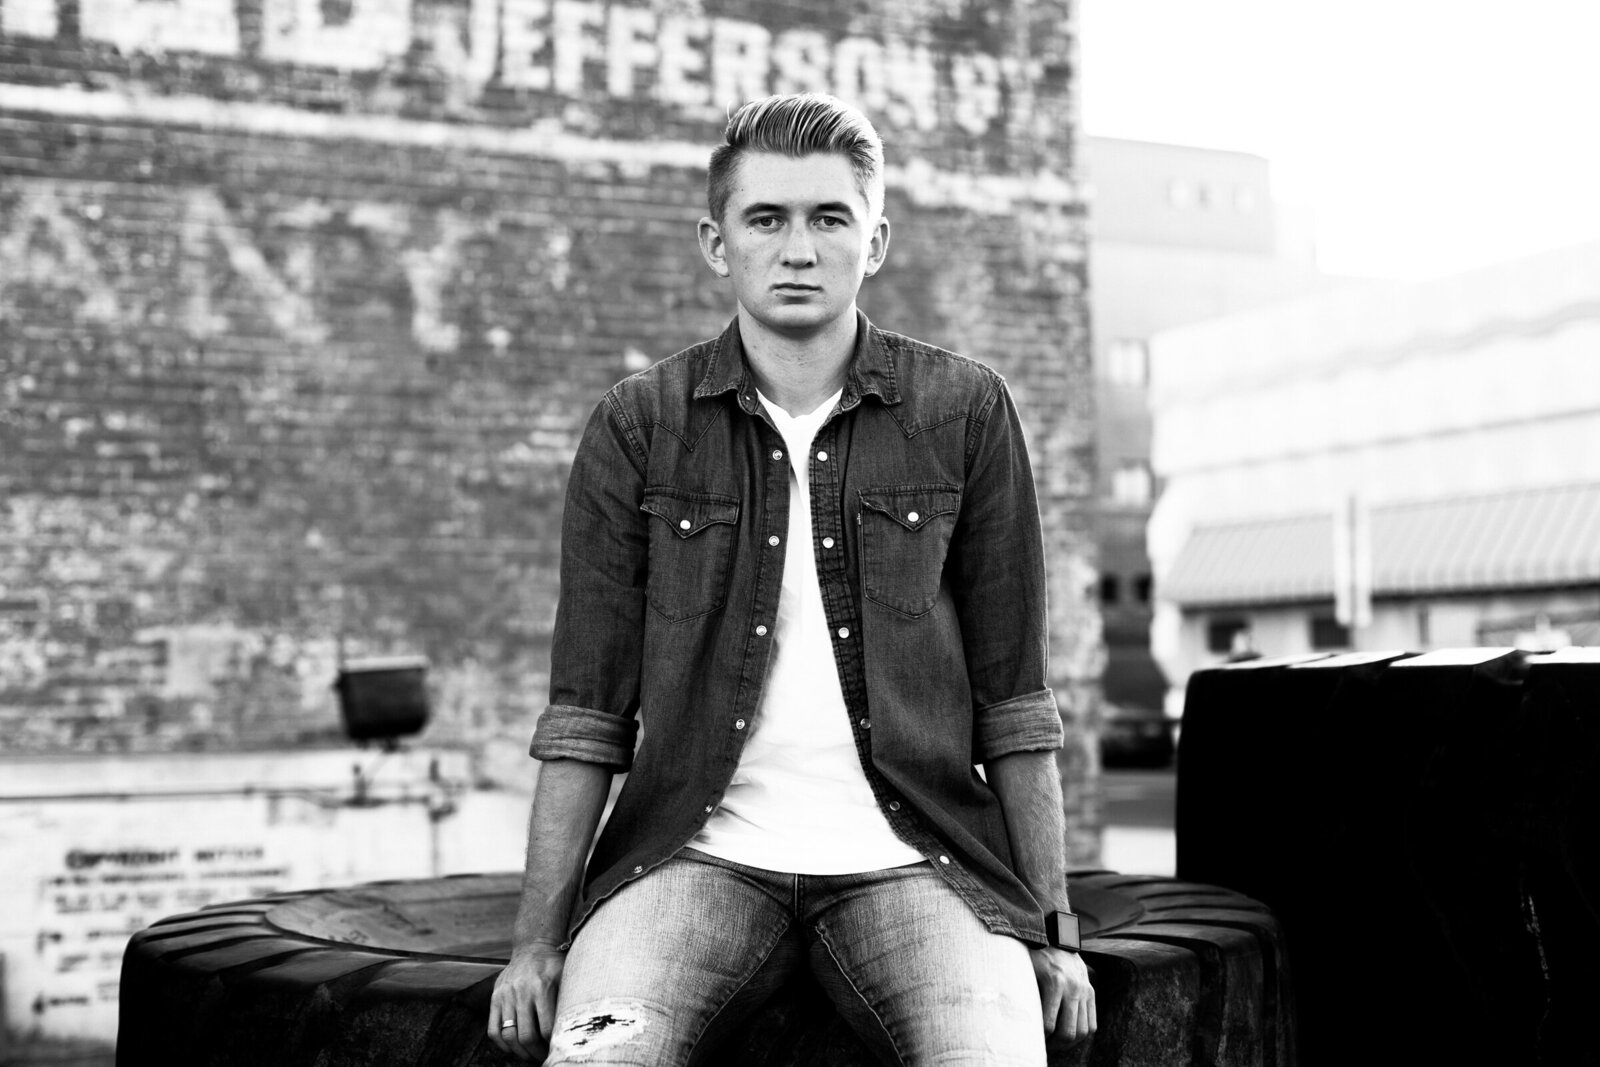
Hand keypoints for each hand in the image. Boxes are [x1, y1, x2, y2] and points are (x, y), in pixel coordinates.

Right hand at [488, 940, 565, 1061]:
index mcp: (542, 987)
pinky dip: (502, 1045)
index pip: (546, 1028)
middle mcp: (521, 992)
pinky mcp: (495, 998)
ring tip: (530, 1055)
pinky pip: (493, 1030)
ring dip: (520, 1052)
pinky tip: (514, 1048)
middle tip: (543, 1057)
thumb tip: (573, 1030)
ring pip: (508, 1036)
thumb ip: (567, 1000)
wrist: (533, 947)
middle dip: (536, 1053)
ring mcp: (505, 996)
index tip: (557, 1049)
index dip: (552, 1044)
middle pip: (526, 1036)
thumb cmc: (555, 966)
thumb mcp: (567, 977)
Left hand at [1031, 945, 1095, 1045]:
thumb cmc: (1033, 954)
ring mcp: (1085, 990)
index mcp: (1055, 982)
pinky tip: (1069, 1035)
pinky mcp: (1091, 992)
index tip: (1031, 1039)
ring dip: (1070, 1043)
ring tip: (1056, 1044)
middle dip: (1055, 1045)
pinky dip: (1082, 1034)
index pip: (1049, 1024)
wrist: (1056, 937)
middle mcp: (1073, 987)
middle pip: (1068, 1031)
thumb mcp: (1024, 968)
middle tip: (1044, 1046)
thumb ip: (1021, 990)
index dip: (1040, 1037)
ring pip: (1083, 1031)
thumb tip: (1011, 1015)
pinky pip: (1092, 1023)